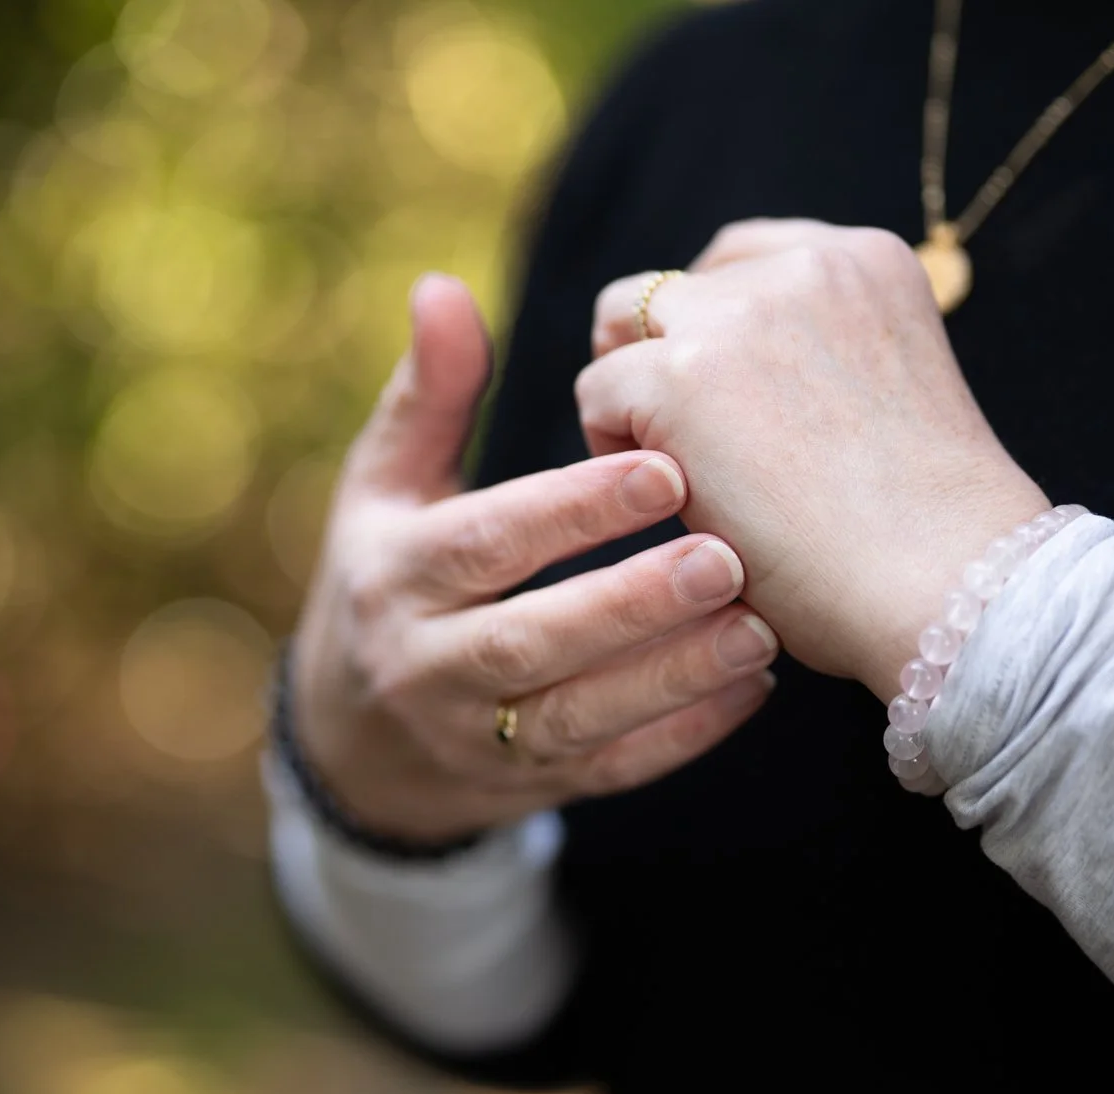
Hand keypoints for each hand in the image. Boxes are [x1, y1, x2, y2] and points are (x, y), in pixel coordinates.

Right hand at [291, 274, 778, 844]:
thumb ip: (429, 394)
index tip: (661, 468)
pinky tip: (751, 687)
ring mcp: (476, 739)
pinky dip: (680, 736)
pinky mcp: (527, 787)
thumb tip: (441, 286)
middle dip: (629, 604)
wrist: (354, 738)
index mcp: (393, 576)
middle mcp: (424, 666)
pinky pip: (609, 769)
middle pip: (531, 641)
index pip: (482, 544)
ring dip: (670, 677)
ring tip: (759, 624)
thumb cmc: (390, 574)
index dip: (568, 511)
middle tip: (725, 555)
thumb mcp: (384, 487)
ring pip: (577, 717)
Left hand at [576, 219, 1048, 698]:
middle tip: (670, 438)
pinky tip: (663, 503)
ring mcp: (737, 315)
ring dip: (628, 392)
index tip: (718, 395)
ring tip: (660, 472)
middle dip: (659, 354)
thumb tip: (734, 393)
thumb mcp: (890, 396)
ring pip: (621, 323)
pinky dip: (609, 445)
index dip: (713, 327)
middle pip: (673, 287)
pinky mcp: (680, 377)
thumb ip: (821, 362)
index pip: (745, 259)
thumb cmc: (929, 535)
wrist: (948, 581)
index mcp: (867, 262)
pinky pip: (596, 391)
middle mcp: (801, 268)